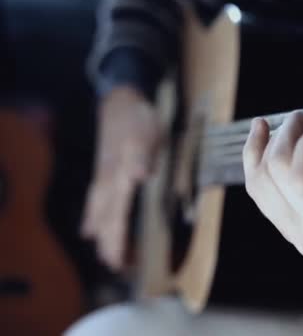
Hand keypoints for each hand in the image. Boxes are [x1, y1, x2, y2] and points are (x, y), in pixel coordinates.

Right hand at [82, 86, 160, 269]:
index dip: (118, 236)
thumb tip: (140, 176)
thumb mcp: (148, 133)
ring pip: (100, 211)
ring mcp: (104, 176)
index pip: (119, 213)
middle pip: (107, 217)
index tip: (118, 258)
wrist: (122, 100)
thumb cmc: (139, 118)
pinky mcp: (104, 172)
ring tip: (103, 254)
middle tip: (114, 266)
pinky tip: (89, 229)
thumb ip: (143, 155)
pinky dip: (92, 216)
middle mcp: (108, 179)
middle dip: (111, 242)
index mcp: (121, 174)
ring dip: (102, 233)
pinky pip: (95, 200)